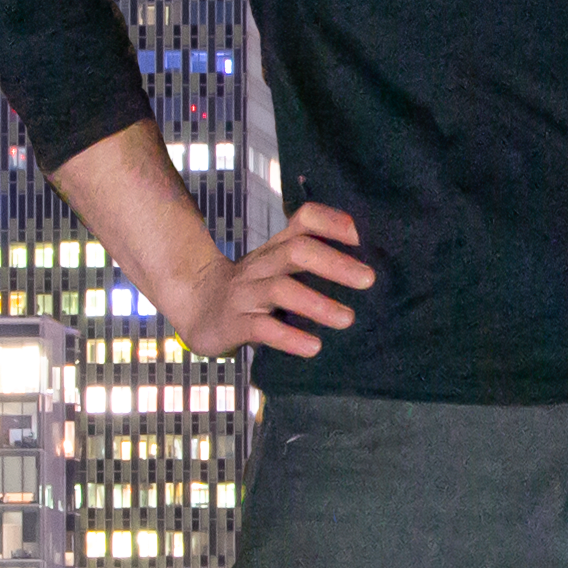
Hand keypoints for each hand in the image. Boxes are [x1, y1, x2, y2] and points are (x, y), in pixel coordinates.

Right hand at [183, 199, 375, 358]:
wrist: (197, 307)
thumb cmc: (253, 289)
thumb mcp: (279, 267)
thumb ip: (312, 261)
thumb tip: (369, 267)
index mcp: (276, 248)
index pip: (304, 220)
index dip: (333, 222)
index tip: (363, 235)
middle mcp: (262, 265)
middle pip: (296, 250)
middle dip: (335, 263)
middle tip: (369, 279)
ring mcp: (246, 294)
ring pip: (280, 289)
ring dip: (317, 303)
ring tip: (347, 319)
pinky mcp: (234, 324)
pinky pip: (261, 329)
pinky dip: (289, 338)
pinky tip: (313, 347)